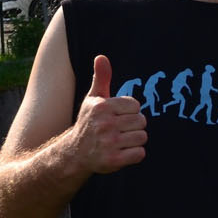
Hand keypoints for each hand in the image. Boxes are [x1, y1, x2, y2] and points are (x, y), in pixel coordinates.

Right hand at [71, 55, 146, 172]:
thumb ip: (101, 78)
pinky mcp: (113, 160)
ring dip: (134, 141)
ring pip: (142, 137)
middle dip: (134, 127)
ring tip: (119, 141)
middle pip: (142, 121)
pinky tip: (121, 153)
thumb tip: (101, 56)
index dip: (129, 112)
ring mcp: (109, 143)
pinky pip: (140, 154)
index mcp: (102, 107)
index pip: (136, 105)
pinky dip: (134, 155)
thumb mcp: (93, 99)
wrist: (74, 154)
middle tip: (118, 131)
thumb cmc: (88, 123)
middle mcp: (105, 124)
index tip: (117, 117)